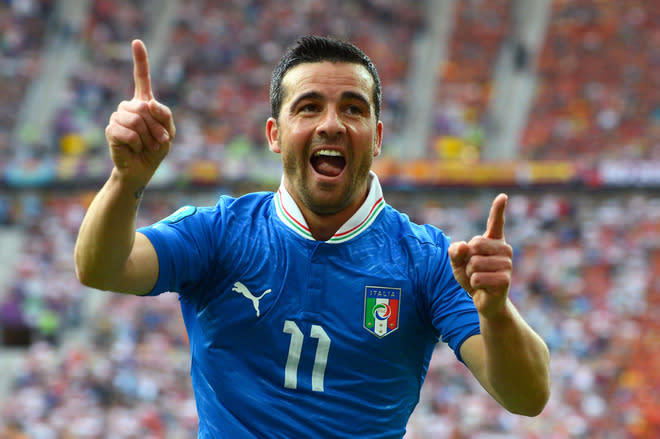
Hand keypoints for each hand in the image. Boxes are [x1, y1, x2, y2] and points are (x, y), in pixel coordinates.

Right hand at [105, 39, 174, 185]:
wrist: (142, 169)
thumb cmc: (156, 149)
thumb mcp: (169, 131)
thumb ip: (165, 115)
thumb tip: (148, 103)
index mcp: (144, 103)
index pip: (141, 78)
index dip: (140, 60)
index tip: (137, 42)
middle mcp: (128, 106)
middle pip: (145, 107)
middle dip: (157, 127)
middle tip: (159, 141)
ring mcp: (118, 117)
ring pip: (136, 119)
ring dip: (148, 137)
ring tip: (146, 145)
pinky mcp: (111, 130)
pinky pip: (128, 132)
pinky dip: (137, 143)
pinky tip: (134, 148)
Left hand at [448, 194, 512, 318]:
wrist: (484, 300)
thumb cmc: (471, 277)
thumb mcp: (457, 262)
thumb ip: (455, 252)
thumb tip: (463, 246)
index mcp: (493, 241)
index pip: (495, 222)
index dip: (498, 209)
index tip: (503, 196)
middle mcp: (504, 249)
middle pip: (473, 246)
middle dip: (466, 261)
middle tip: (473, 270)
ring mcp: (507, 264)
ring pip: (474, 264)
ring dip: (469, 274)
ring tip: (478, 279)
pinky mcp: (505, 279)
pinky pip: (477, 278)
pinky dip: (474, 285)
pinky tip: (483, 288)